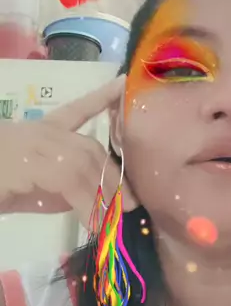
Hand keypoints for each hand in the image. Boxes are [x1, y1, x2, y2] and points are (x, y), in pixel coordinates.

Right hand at [0, 76, 136, 227]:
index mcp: (39, 132)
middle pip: (89, 147)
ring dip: (101, 193)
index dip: (100, 98)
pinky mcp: (27, 160)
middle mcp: (39, 133)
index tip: (121, 84)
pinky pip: (66, 178)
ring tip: (113, 219)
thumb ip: (60, 189)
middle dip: (113, 176)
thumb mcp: (31, 190)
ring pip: (82, 162)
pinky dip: (85, 203)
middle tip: (129, 204)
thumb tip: (93, 201)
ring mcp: (32, 143)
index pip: (76, 110)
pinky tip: (94, 221)